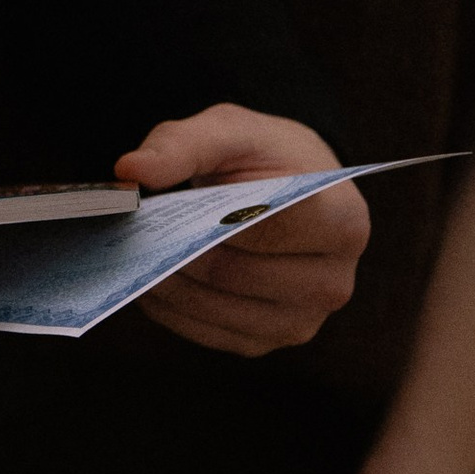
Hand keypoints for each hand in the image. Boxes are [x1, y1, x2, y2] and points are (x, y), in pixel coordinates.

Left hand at [122, 104, 365, 358]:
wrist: (286, 186)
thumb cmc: (262, 155)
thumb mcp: (229, 131)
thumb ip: (181, 145)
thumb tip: (130, 170)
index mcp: (344, 222)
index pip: (263, 227)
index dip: (207, 218)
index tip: (160, 203)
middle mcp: (333, 282)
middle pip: (233, 273)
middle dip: (177, 251)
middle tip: (134, 231)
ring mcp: (303, 320)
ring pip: (215, 308)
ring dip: (167, 284)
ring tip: (135, 253)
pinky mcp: (268, 342)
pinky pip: (208, 333)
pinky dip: (172, 309)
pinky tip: (151, 279)